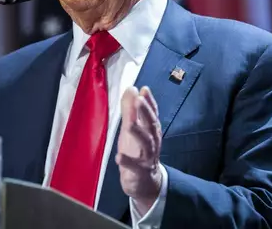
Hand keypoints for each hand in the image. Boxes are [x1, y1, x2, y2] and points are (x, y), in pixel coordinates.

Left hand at [115, 86, 162, 215]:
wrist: (145, 183)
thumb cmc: (137, 151)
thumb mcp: (132, 129)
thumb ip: (130, 109)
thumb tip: (131, 88)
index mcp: (151, 130)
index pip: (152, 113)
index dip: (149, 102)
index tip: (144, 89)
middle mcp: (152, 142)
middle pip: (151, 126)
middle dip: (146, 113)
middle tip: (139, 100)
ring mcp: (147, 157)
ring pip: (146, 144)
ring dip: (138, 133)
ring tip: (129, 124)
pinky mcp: (140, 172)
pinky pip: (135, 167)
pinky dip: (128, 162)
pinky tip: (119, 156)